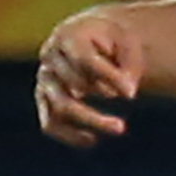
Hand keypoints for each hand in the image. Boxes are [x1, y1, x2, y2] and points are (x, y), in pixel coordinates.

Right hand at [36, 8, 143, 145]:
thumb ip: (129, 66)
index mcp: (68, 35)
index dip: (108, 77)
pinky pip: (50, 122)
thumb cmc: (112, 40)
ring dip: (90, 119)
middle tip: (132, 97)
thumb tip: (128, 92)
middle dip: (105, 92)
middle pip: (73, 83)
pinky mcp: (44, 97)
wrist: (90, 37)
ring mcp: (44, 77)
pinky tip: (91, 140)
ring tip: (119, 127)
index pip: (84, 60)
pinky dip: (69, 135)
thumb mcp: (127, 43)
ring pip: (60, 106)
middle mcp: (50, 56)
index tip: (131, 93)